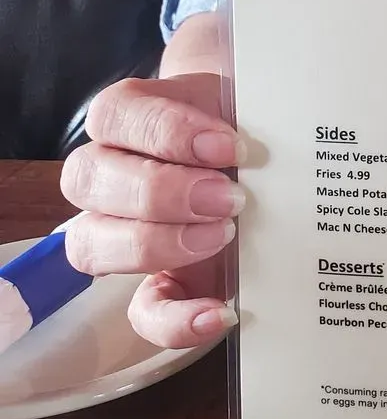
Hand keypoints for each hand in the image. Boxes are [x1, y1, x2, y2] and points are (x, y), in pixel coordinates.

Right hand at [61, 62, 243, 348]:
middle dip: (161, 191)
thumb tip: (266, 105)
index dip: (166, 131)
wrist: (269, 152)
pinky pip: (140, 311)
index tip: (229, 144)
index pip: (114, 115)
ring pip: (89, 243)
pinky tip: (218, 312)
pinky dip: (173, 320)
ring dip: (155, 244)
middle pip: (86, 178)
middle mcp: (108, 172)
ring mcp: (122, 232)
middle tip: (230, 196)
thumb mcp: (247, 98)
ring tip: (223, 235)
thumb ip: (247, 99)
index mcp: (128, 116)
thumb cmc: (250, 117)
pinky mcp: (158, 281)